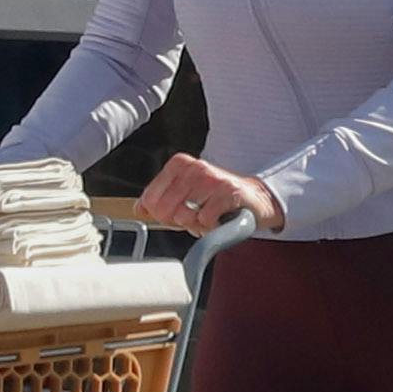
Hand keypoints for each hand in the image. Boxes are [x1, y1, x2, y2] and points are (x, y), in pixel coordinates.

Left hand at [137, 155, 282, 236]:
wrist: (252, 198)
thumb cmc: (215, 198)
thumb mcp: (184, 194)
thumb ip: (160, 199)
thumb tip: (139, 209)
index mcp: (179, 164)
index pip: (151, 198)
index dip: (159, 215)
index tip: (173, 215)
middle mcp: (194, 168)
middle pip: (165, 209)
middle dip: (177, 221)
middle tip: (193, 217)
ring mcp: (212, 179)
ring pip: (184, 215)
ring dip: (195, 224)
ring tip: (207, 216)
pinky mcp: (228, 192)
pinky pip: (205, 219)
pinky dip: (210, 226)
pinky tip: (219, 218)